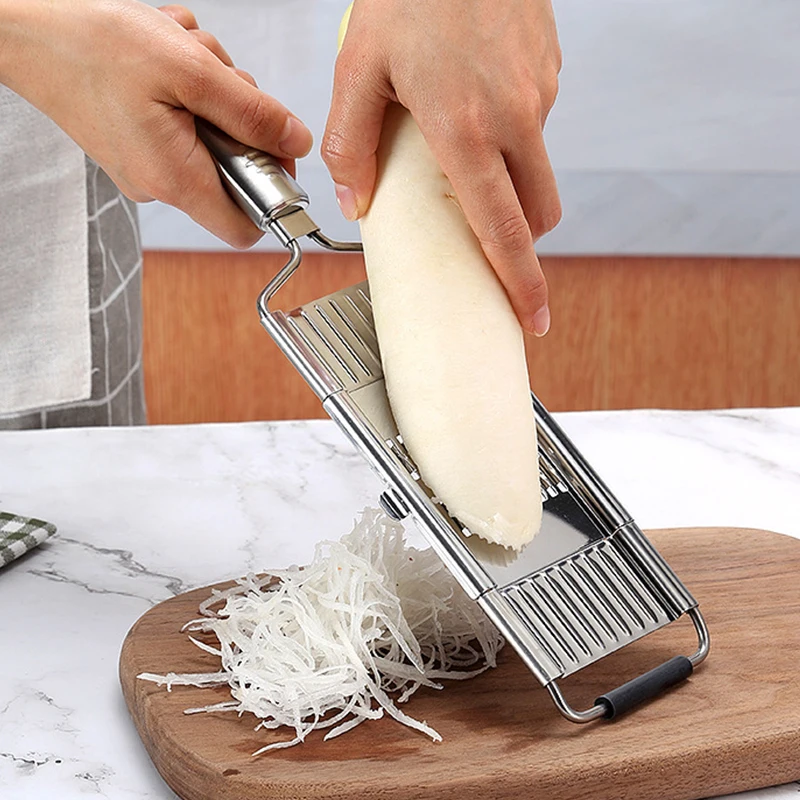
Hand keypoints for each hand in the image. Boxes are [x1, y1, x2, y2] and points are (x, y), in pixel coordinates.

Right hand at [0, 0, 312, 247]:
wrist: (27, 30)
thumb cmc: (94, 45)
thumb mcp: (192, 71)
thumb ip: (252, 114)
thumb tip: (295, 142)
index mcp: (176, 179)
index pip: (246, 228)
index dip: (274, 196)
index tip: (278, 153)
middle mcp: (159, 185)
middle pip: (235, 174)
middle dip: (240, 122)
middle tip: (217, 80)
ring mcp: (147, 167)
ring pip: (212, 141)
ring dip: (212, 96)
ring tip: (181, 61)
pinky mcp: (138, 146)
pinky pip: (185, 126)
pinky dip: (187, 93)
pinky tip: (164, 65)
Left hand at [323, 0, 561, 334]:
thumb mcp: (360, 67)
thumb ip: (350, 144)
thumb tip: (356, 204)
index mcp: (465, 129)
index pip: (502, 228)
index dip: (519, 282)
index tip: (532, 317)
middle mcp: (514, 118)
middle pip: (537, 213)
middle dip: (522, 244)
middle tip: (494, 251)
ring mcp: (539, 93)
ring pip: (539, 171)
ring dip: (514, 188)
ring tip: (469, 163)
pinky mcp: (550, 71)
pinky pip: (536, 125)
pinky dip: (512, 138)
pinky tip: (477, 108)